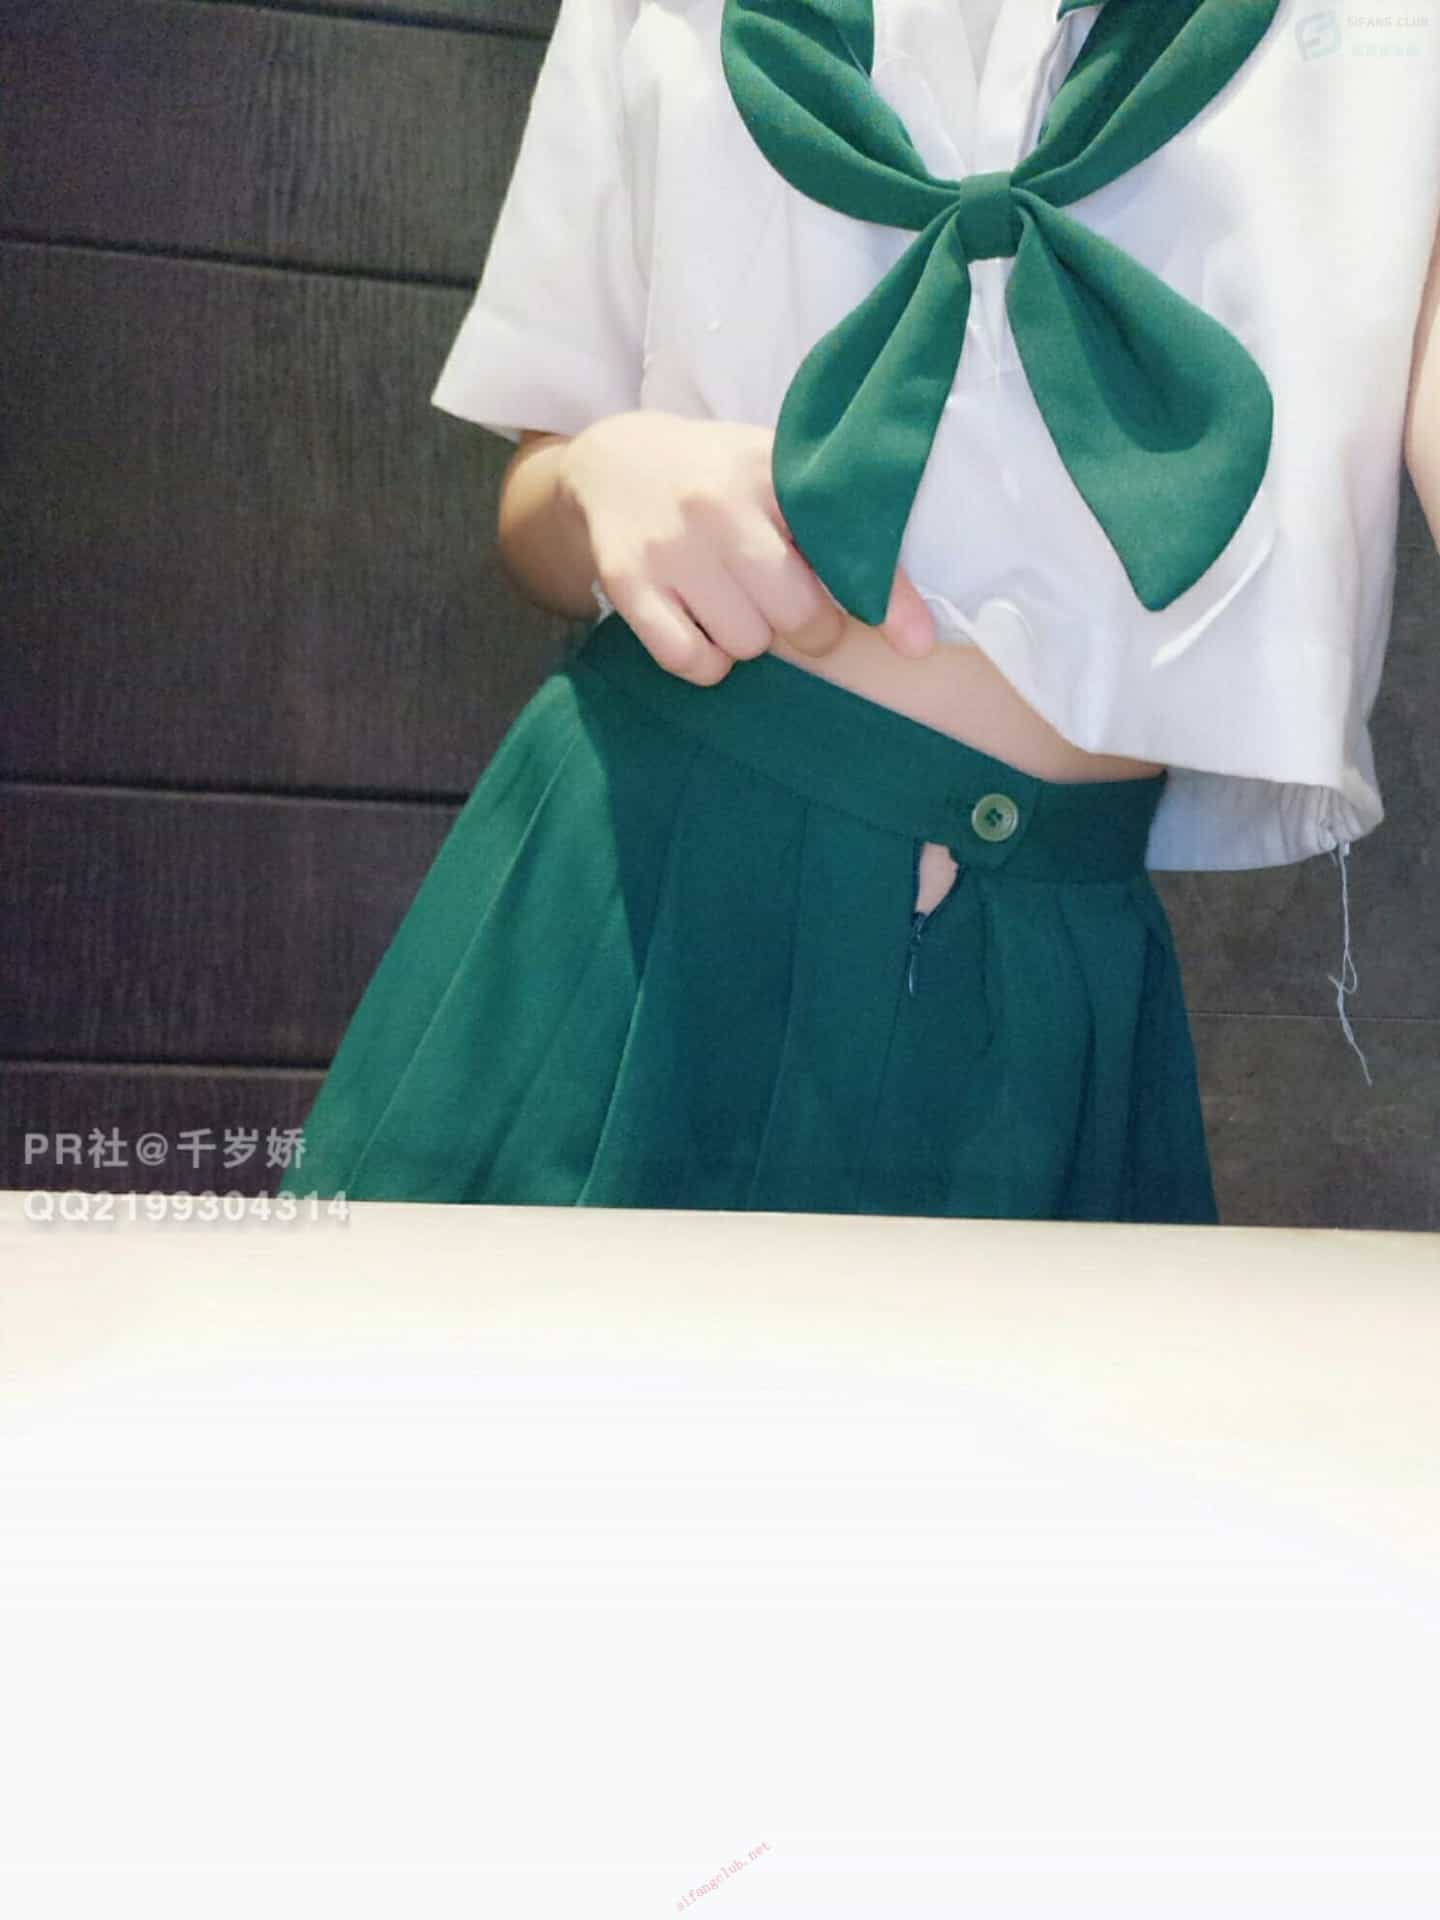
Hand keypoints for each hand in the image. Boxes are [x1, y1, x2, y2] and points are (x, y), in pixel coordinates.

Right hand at [561, 411, 936, 684]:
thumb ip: (844, 534)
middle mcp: (717, 504)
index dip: (884, 599)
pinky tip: (704, 625)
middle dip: (808, 627)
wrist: (616, 463)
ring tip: (735, 600)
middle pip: (796, 614)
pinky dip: (708, 662)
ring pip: (745, 643)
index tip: (917, 643)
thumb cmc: (722, 481)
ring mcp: (669, 545)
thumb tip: (917, 636)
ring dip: (750, 638)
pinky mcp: (629, 583)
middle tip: (792, 607)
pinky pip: (691, 661)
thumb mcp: (780, 478)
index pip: (843, 542)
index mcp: (769, 470)